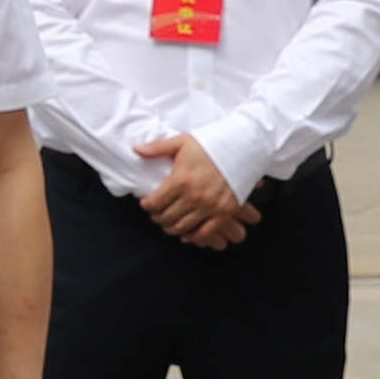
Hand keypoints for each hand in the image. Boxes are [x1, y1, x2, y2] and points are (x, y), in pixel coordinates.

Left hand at [130, 134, 251, 246]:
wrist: (243, 146)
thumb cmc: (211, 142)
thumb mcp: (182, 142)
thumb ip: (157, 148)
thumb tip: (136, 149)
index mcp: (180, 180)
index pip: (154, 203)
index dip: (146, 206)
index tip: (146, 203)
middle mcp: (194, 196)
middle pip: (166, 218)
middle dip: (157, 217)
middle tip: (156, 214)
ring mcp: (210, 206)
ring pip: (183, 228)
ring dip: (172, 228)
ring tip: (169, 222)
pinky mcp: (225, 212)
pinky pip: (205, 233)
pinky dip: (194, 237)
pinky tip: (187, 234)